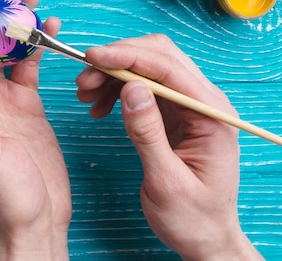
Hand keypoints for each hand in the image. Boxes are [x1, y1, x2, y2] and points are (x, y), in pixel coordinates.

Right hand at [75, 34, 262, 260]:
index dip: (128, 57)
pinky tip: (99, 107)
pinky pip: (142, 86)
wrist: (204, 237)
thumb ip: (148, 133)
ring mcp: (188, 106)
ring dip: (112, 74)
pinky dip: (116, 89)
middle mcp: (203, 102)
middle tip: (83, 81)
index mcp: (211, 115)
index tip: (93, 58)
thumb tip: (131, 89)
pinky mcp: (173, 113)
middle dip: (117, 61)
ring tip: (85, 95)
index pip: (169, 68)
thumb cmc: (192, 217)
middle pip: (158, 57)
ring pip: (147, 68)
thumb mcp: (167, 181)